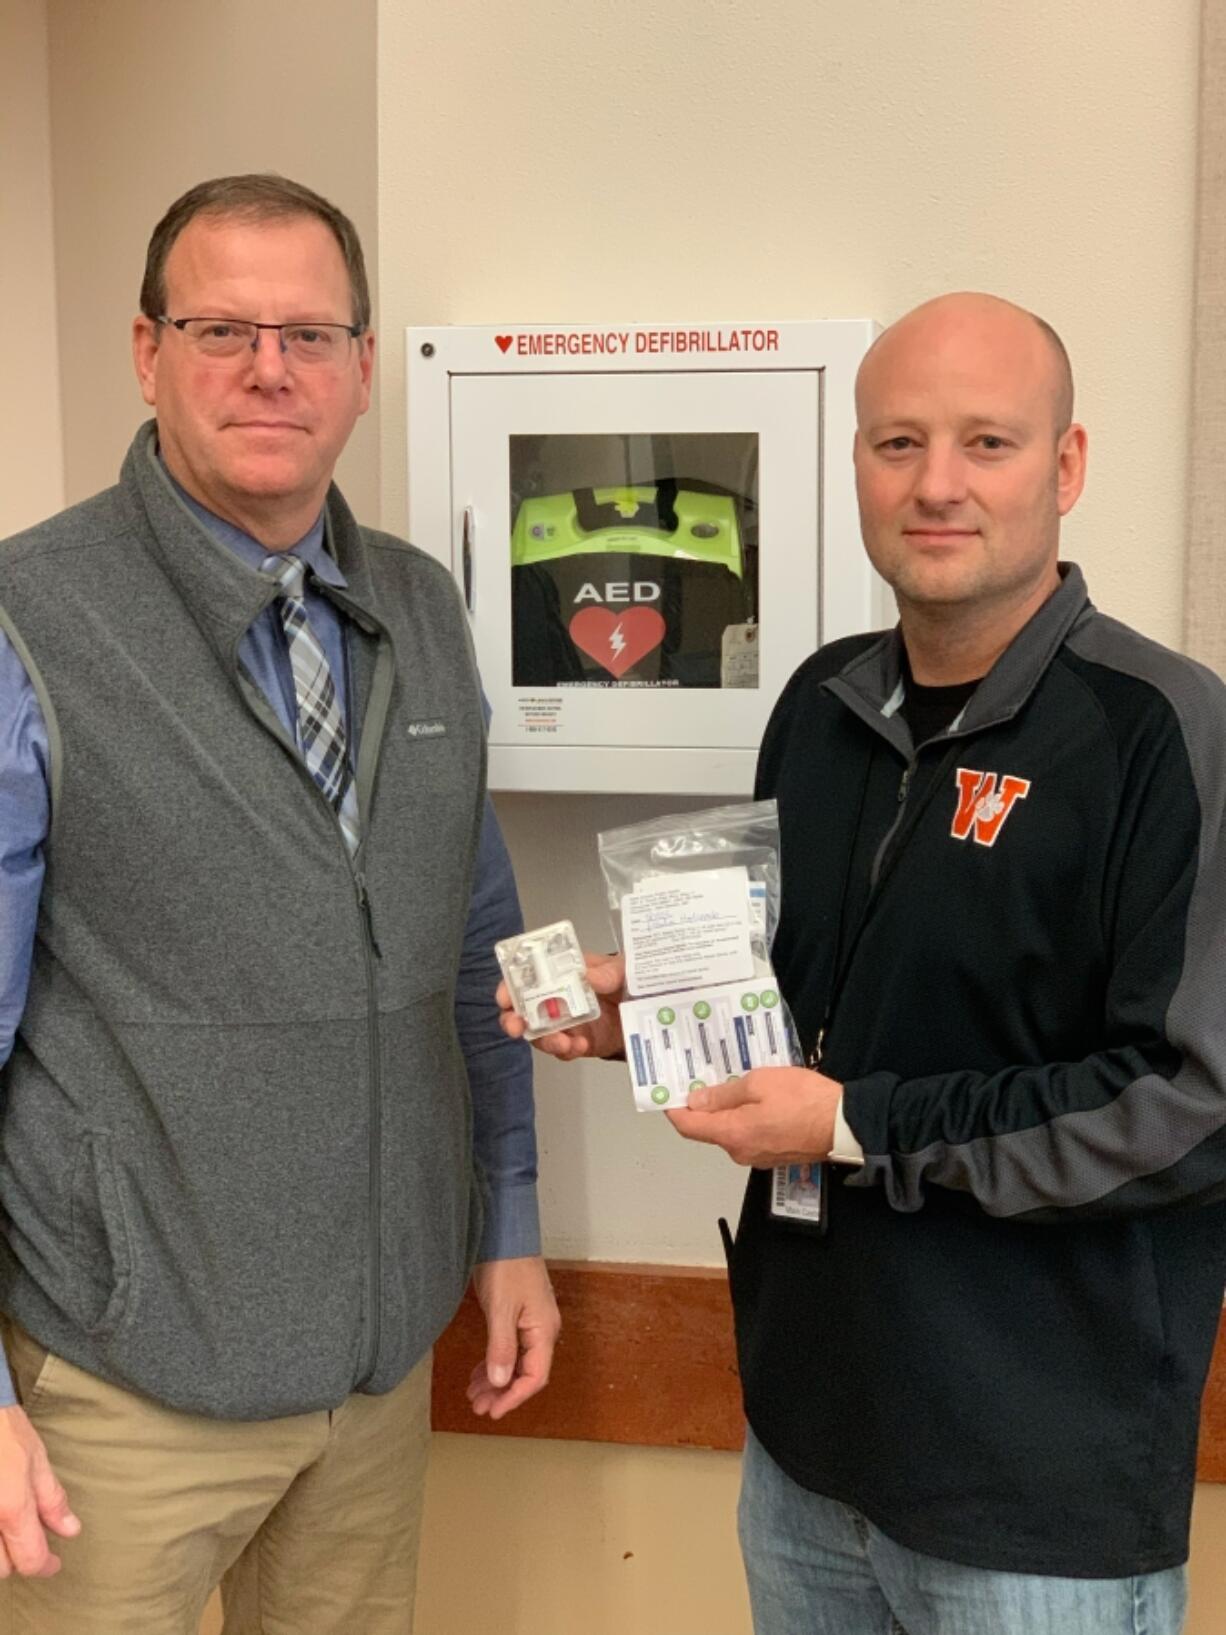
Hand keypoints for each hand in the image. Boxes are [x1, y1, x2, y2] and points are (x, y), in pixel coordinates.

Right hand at [0, 1404, 80, 1577]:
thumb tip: (70, 1530)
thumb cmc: (3, 1428)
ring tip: (6, 1528)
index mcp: (10, 1508)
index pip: (30, 1559)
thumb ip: (51, 1499)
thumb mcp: (36, 1458)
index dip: (45, 1565)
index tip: (53, 1563)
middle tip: (27, 1537)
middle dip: (16, 1558)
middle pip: (1, 1569)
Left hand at [467, 1255, 560, 1420]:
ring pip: (517, 1362)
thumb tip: (501, 1382)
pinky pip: (511, 1348)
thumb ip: (501, 1347)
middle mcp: (542, 1329)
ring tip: (474, 1393)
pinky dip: (495, 1362)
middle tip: (477, 1406)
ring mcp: (532, 1322)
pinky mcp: (519, 1314)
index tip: (492, 1412)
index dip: (514, 1398)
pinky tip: (480, 1372)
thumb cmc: (506, 1267)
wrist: (505, 1233)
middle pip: (526, 1372)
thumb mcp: (500, 1309)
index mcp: (543, 1330)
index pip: (534, 1377)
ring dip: (497, 1380)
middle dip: (502, 1392)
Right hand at [496, 951, 626, 1060]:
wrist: (648, 1010)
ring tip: (563, 1043)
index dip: (509, 986)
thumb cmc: (630, 980)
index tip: (505, 998)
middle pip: (521, 1009)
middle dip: (513, 1020)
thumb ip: (610, 972)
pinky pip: (563, 1050)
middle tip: (517, 1027)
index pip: (526, 976)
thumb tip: (590, 977)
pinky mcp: (577, 1041)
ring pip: (538, 1034)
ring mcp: (564, 1022)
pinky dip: (567, 1050)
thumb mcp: (623, 969)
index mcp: (561, 972)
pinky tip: (580, 1046)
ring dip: (544, 1040)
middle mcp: (556, 997)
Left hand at [666, 1066, 843, 1167]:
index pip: (688, 1126)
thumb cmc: (805, 1100)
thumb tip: (697, 1101)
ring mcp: (759, 1156)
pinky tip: (758, 1097)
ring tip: (736, 1080)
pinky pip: (751, 1134)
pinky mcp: (775, 1154)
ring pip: (732, 1130)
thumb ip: (724, 1094)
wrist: (845, 1125)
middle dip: (704, 1104)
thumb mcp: (760, 1083)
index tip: (668, 1092)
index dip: (674, 1109)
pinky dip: (747, 1117)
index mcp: (732, 1134)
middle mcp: (741, 1151)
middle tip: (705, 1076)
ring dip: (729, 1109)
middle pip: (710, 1129)